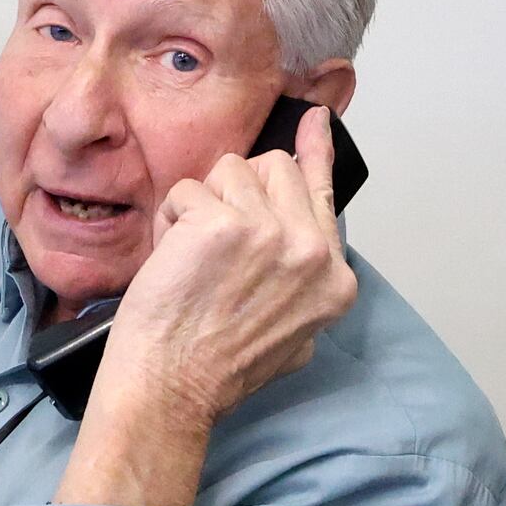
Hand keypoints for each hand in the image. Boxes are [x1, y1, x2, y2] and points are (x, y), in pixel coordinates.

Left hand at [85, 108, 355, 451]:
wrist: (172, 387)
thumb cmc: (217, 366)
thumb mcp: (294, 332)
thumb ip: (306, 280)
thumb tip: (305, 237)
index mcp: (334, 277)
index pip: (324, 192)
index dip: (315, 150)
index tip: (314, 118)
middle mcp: (312, 250)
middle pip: (276, 168)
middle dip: (238, 191)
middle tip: (215, 240)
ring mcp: (270, 232)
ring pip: (230, 170)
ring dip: (201, 206)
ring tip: (192, 257)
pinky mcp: (222, 222)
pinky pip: (189, 189)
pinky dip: (171, 219)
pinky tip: (172, 258)